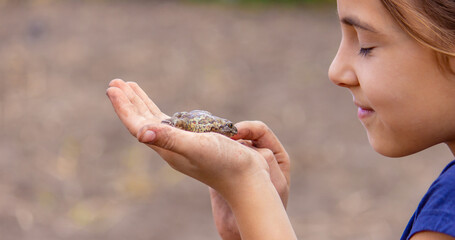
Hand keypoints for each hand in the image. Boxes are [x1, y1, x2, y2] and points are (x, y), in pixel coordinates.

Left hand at [106, 79, 269, 195]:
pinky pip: (172, 123)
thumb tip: (140, 132)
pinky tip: (162, 110)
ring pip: (156, 120)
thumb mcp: (197, 148)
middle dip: (128, 102)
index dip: (123, 107)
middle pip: (142, 121)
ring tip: (131, 88)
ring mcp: (183, 145)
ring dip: (142, 104)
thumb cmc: (225, 164)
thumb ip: (170, 138)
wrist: (247, 180)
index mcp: (167, 147)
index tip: (112, 87)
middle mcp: (171, 146)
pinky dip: (162, 112)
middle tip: (115, 82)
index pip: (138, 125)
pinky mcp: (197, 142)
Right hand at [209, 121, 290, 239]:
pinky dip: (209, 149)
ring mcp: (239, 163)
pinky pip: (217, 155)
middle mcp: (256, 156)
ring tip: (209, 140)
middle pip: (242, 135)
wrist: (245, 232)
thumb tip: (245, 143)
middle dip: (229, 132)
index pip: (260, 131)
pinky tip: (202, 148)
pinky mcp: (222, 171)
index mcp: (274, 155)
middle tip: (218, 134)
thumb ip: (266, 160)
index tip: (234, 134)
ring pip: (228, 143)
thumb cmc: (268, 209)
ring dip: (219, 140)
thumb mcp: (275, 182)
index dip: (247, 128)